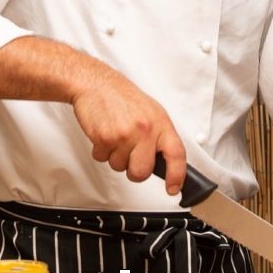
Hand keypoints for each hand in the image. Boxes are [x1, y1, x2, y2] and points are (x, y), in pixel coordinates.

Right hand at [71, 69, 186, 195]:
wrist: (96, 84)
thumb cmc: (122, 97)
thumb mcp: (151, 112)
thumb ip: (159, 136)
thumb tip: (165, 160)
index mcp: (160, 123)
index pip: (176, 154)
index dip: (177, 175)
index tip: (173, 188)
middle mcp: (145, 130)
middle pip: (142, 172)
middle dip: (134, 171)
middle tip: (129, 157)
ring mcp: (125, 135)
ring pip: (119, 167)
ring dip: (115, 157)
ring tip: (115, 135)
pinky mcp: (105, 138)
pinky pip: (102, 159)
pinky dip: (101, 150)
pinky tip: (104, 133)